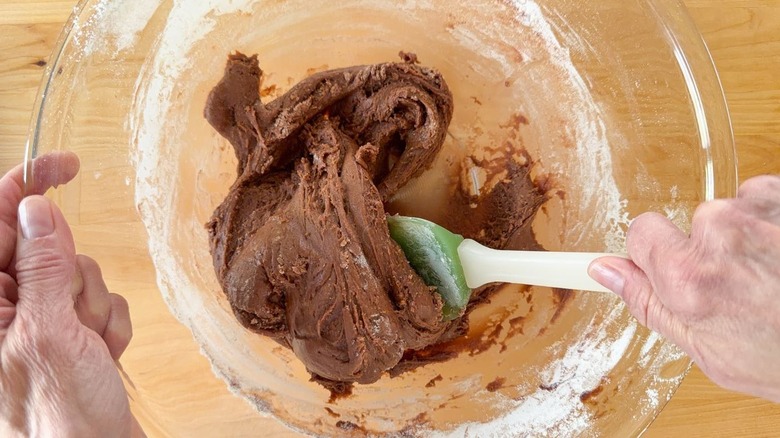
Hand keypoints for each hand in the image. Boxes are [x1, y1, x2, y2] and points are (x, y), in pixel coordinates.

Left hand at [0, 153, 138, 435]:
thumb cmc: (59, 419)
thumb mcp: (50, 334)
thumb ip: (42, 267)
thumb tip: (35, 207)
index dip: (25, 186)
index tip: (64, 164)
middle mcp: (4, 308)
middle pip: (45, 246)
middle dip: (73, 275)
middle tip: (75, 315)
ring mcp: (37, 320)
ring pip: (78, 272)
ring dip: (94, 306)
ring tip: (90, 346)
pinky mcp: (68, 333)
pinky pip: (99, 299)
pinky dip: (108, 324)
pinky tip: (100, 355)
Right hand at [589, 175, 779, 401]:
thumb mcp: (708, 351)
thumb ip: (648, 303)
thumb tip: (605, 271)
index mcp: (690, 277)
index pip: (641, 231)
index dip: (658, 253)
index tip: (669, 260)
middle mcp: (722, 233)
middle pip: (694, 222)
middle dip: (712, 249)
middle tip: (747, 286)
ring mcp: (763, 210)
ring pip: (735, 210)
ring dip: (751, 234)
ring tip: (779, 272)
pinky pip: (768, 198)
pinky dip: (777, 220)